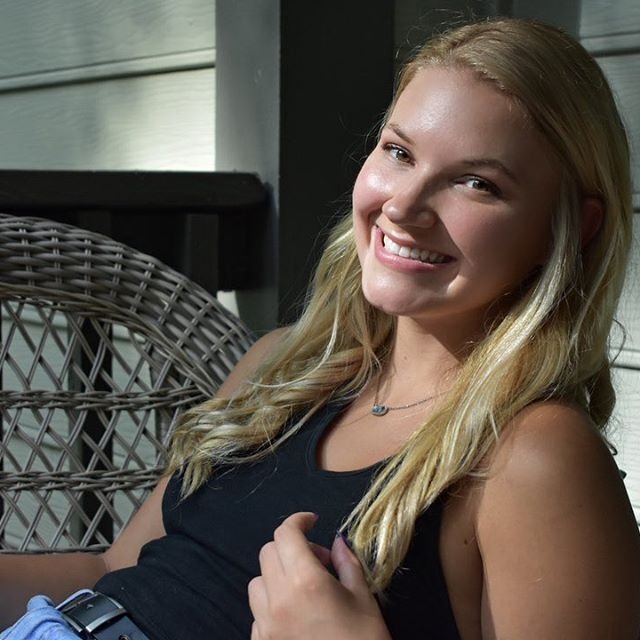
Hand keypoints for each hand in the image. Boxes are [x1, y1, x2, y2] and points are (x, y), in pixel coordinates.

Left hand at [248, 512, 391, 639]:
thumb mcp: (364, 599)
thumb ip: (347, 563)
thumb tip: (337, 541)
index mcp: (305, 581)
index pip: (286, 533)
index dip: (299, 521)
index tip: (313, 522)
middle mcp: (278, 599)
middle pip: (269, 552)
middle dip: (292, 547)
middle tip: (320, 562)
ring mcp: (265, 624)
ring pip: (258, 581)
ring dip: (278, 574)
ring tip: (305, 589)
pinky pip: (257, 611)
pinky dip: (272, 603)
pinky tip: (296, 614)